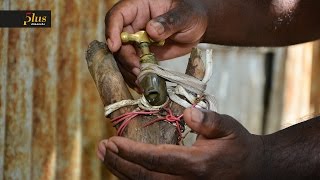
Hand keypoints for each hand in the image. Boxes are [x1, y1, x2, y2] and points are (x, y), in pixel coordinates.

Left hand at [97, 108, 262, 178]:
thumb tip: (188, 114)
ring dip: (122, 171)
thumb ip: (209, 120)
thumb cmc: (238, 147)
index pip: (156, 159)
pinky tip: (124, 166)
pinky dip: (135, 177)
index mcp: (197, 165)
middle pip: (144, 178)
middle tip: (102, 147)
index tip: (112, 141)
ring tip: (105, 155)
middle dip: (119, 163)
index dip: (131, 151)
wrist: (252, 170)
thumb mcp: (229, 128)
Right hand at [105, 0, 207, 88]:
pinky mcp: (141, 55)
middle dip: (125, 58)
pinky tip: (142, 85)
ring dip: (129, 71)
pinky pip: (133, 66)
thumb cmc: (191, 14)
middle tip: (137, 70)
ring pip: (123, 57)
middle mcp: (133, 24)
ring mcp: (136, 41)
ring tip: (141, 82)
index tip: (115, 47)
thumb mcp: (184, 15)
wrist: (197, 27)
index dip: (112, 31)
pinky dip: (135, 77)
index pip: (117, 16)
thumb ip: (169, 21)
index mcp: (138, 7)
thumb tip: (151, 31)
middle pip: (118, 41)